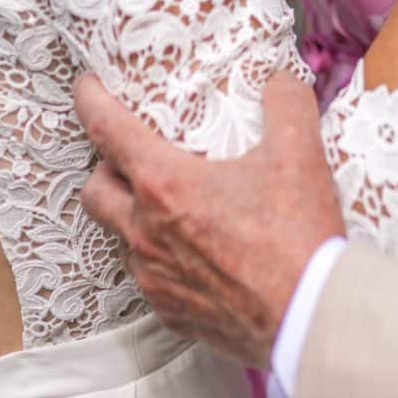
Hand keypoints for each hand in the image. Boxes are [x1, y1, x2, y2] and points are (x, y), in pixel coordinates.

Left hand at [75, 71, 344, 366]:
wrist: (309, 317)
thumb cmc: (297, 240)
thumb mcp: (299, 155)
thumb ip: (285, 103)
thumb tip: (277, 80)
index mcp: (165, 184)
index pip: (107, 130)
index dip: (91, 101)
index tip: (88, 87)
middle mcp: (146, 232)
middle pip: (95, 189)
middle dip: (104, 167)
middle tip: (132, 155)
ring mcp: (154, 276)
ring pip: (120, 237)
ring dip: (133, 215)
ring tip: (170, 205)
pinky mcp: (170, 311)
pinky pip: (148, 276)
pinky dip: (161, 256)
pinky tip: (195, 250)